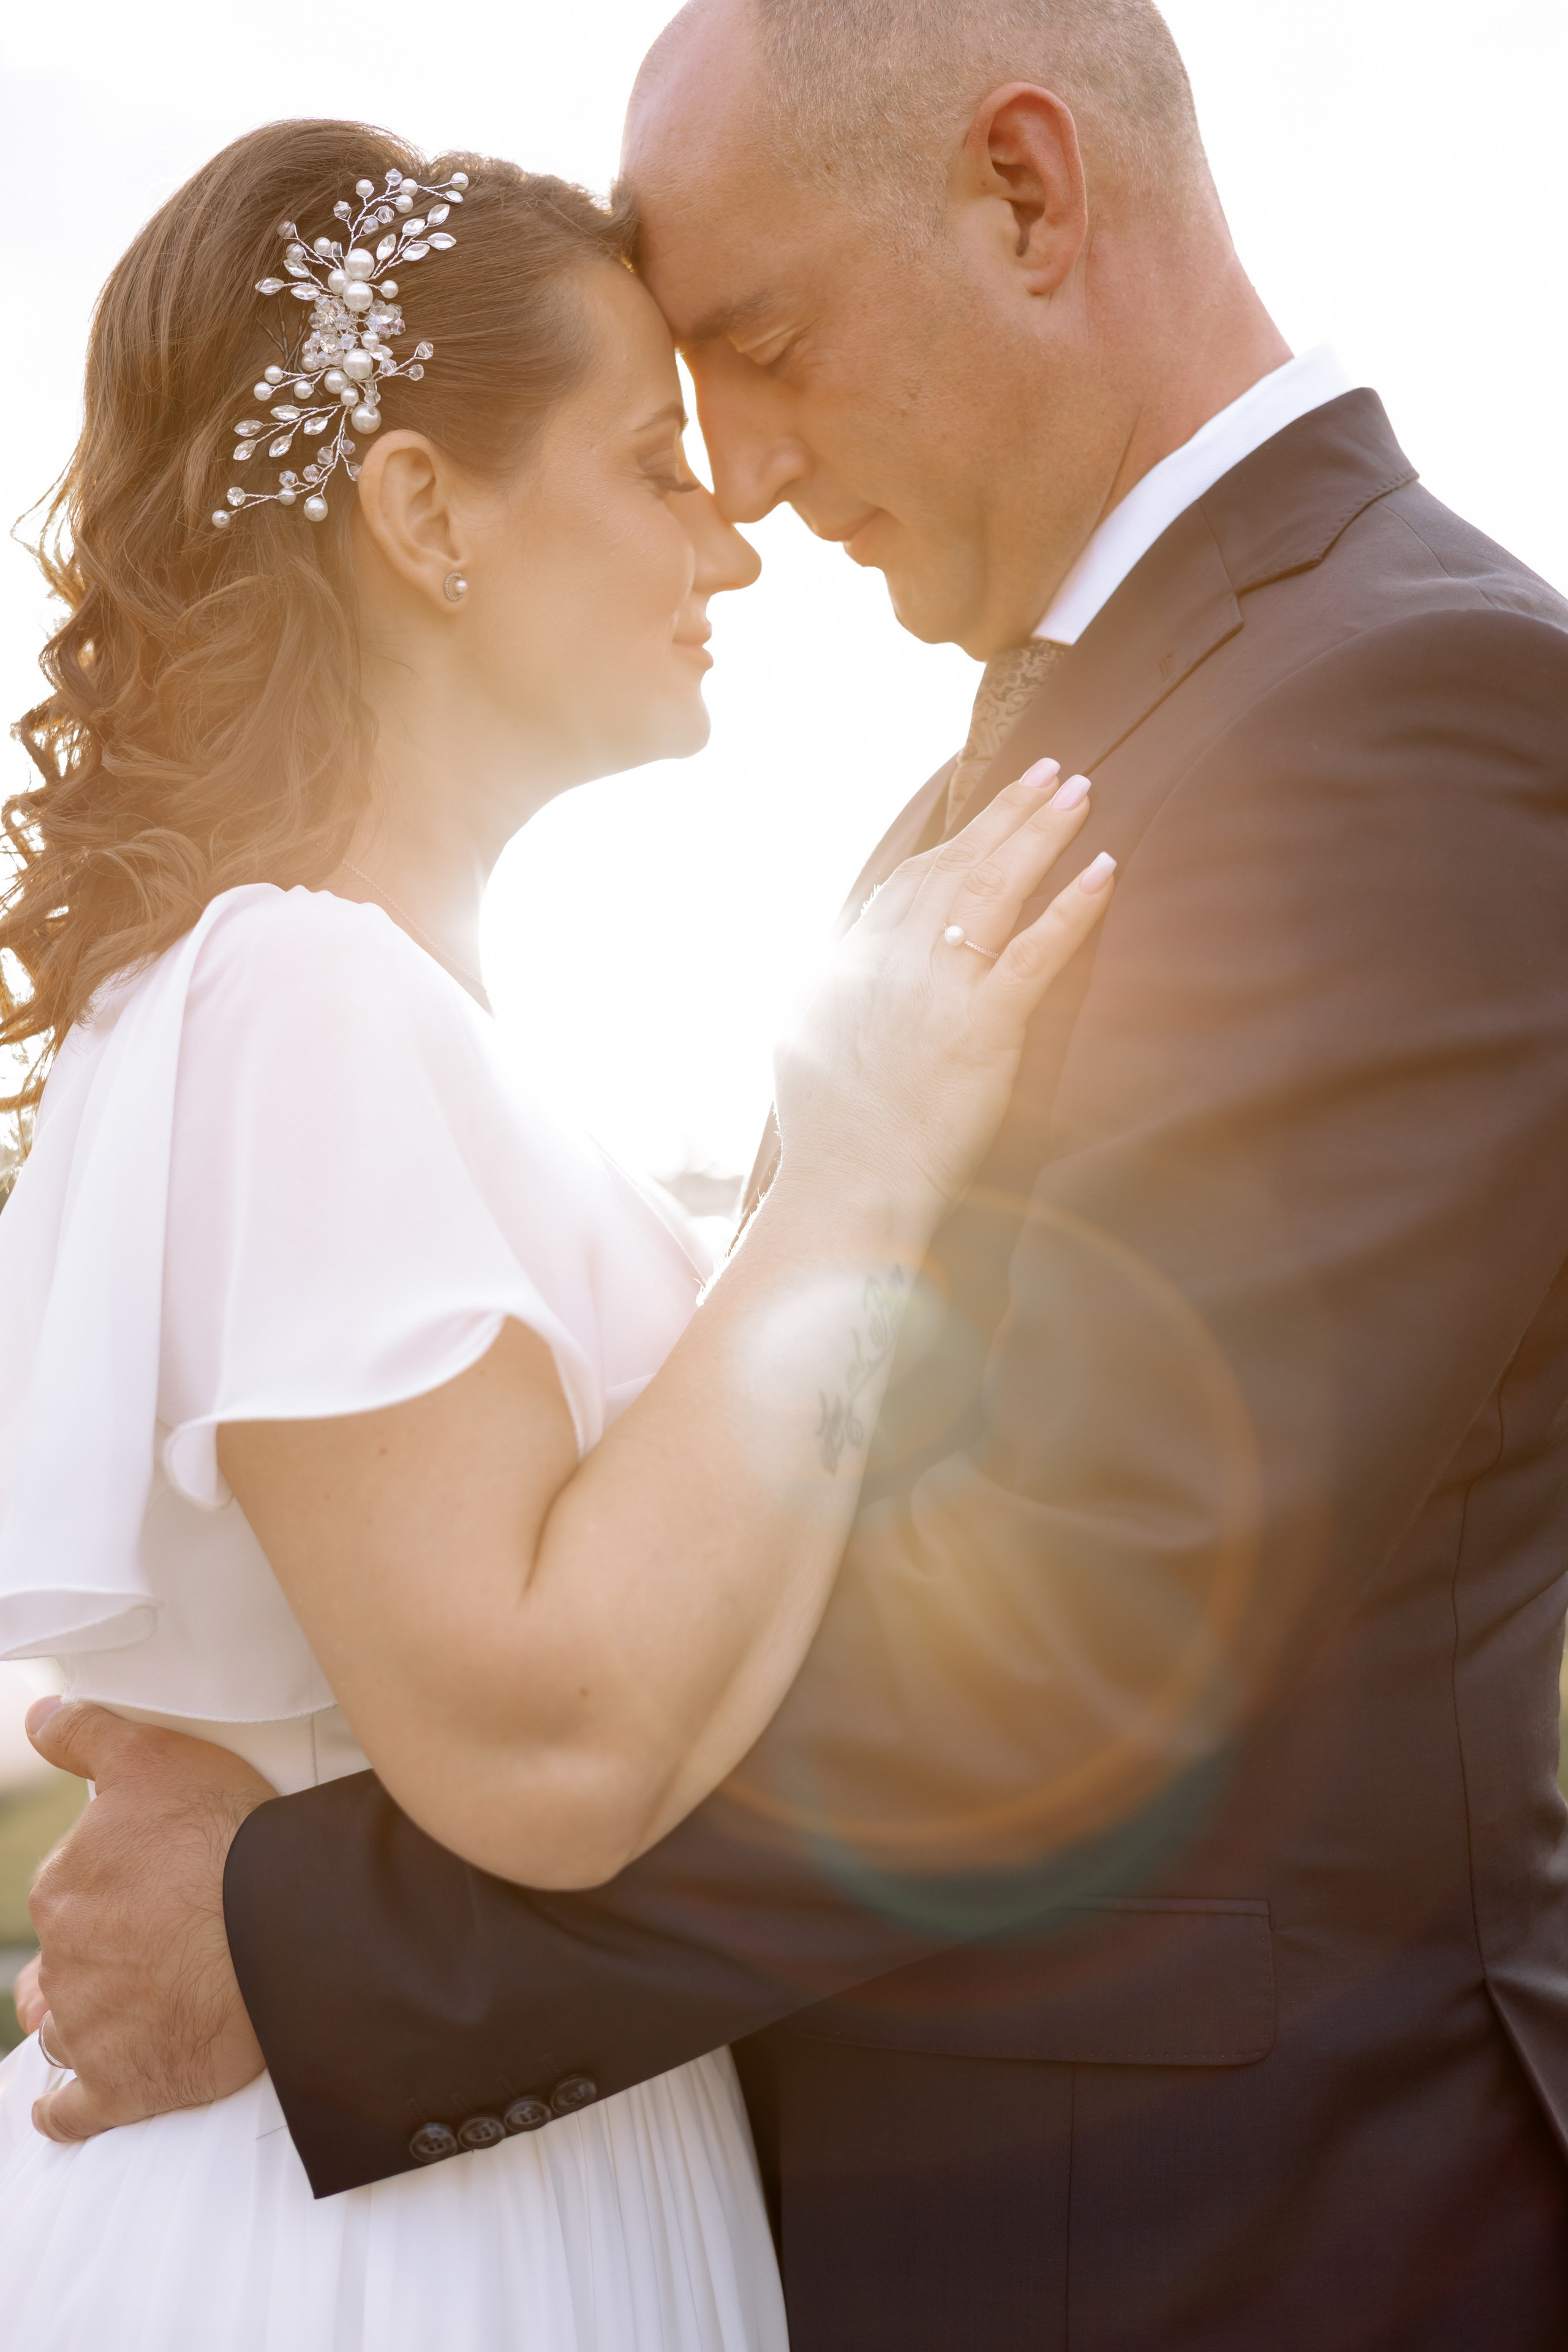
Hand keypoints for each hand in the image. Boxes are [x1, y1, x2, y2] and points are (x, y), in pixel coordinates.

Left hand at [22, 1696, 271, 2141]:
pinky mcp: (120, 2087)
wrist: (280, 1932)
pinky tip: (71, 2100)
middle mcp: (63, 1963)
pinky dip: (68, 2108)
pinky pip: (72, 2110)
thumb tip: (36, 1717)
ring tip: (125, 2009)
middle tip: (146, 1943)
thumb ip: (86, 1735)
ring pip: (64, 2028)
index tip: (146, 1885)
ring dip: (82, 2022)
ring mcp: (89, 2030)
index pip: (67, 1889)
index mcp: (63, 1888)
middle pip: (62, 1961)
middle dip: (94, 1954)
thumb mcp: (153, 1757)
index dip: (107, 1884)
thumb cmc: (222, 1838)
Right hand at [774, 760, 1113, 1238]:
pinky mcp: (983, 1028)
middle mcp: (892, 959)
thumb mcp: (804, 1040)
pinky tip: (1104, 870)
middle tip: (1053, 769)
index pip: (909, 881)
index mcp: (850, 962)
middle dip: (1007, 812)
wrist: (845, 1188)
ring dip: (1041, 834)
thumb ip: (832, 988)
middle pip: (957, 865)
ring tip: (1082, 791)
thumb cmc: (828, 1133)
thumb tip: (844, 962)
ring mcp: (938, 990)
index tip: (987, 814)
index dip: (954, 841)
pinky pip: (1034, 953)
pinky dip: (1072, 908)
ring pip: (995, 889)